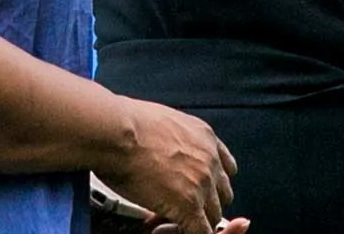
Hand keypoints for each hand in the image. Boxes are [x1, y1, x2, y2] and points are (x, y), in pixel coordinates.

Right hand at [96, 98, 237, 233]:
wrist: (117, 131)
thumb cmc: (126, 123)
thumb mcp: (163, 121)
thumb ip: (174, 139)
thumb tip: (162, 150)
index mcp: (205, 138)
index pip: (225, 170)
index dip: (211, 184)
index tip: (199, 191)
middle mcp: (210, 160)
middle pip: (222, 194)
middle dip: (205, 203)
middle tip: (181, 208)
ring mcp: (202, 183)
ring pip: (214, 215)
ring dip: (196, 220)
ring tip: (172, 220)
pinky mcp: (189, 205)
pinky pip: (202, 231)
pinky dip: (190, 232)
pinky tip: (172, 228)